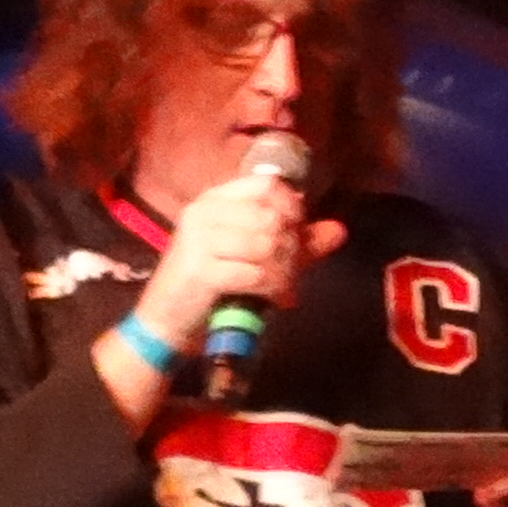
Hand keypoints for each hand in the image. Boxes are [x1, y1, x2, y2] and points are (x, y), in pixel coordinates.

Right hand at [128, 168, 341, 353]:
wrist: (167, 322)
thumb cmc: (212, 287)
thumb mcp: (257, 258)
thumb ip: (298, 243)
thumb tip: (340, 230)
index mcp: (214, 200)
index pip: (267, 184)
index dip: (292, 208)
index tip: (296, 235)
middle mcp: (204, 212)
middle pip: (273, 216)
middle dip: (293, 249)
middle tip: (289, 273)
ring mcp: (199, 239)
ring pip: (268, 245)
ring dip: (285, 272)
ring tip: (281, 287)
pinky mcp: (201, 271)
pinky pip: (257, 274)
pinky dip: (272, 289)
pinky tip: (272, 299)